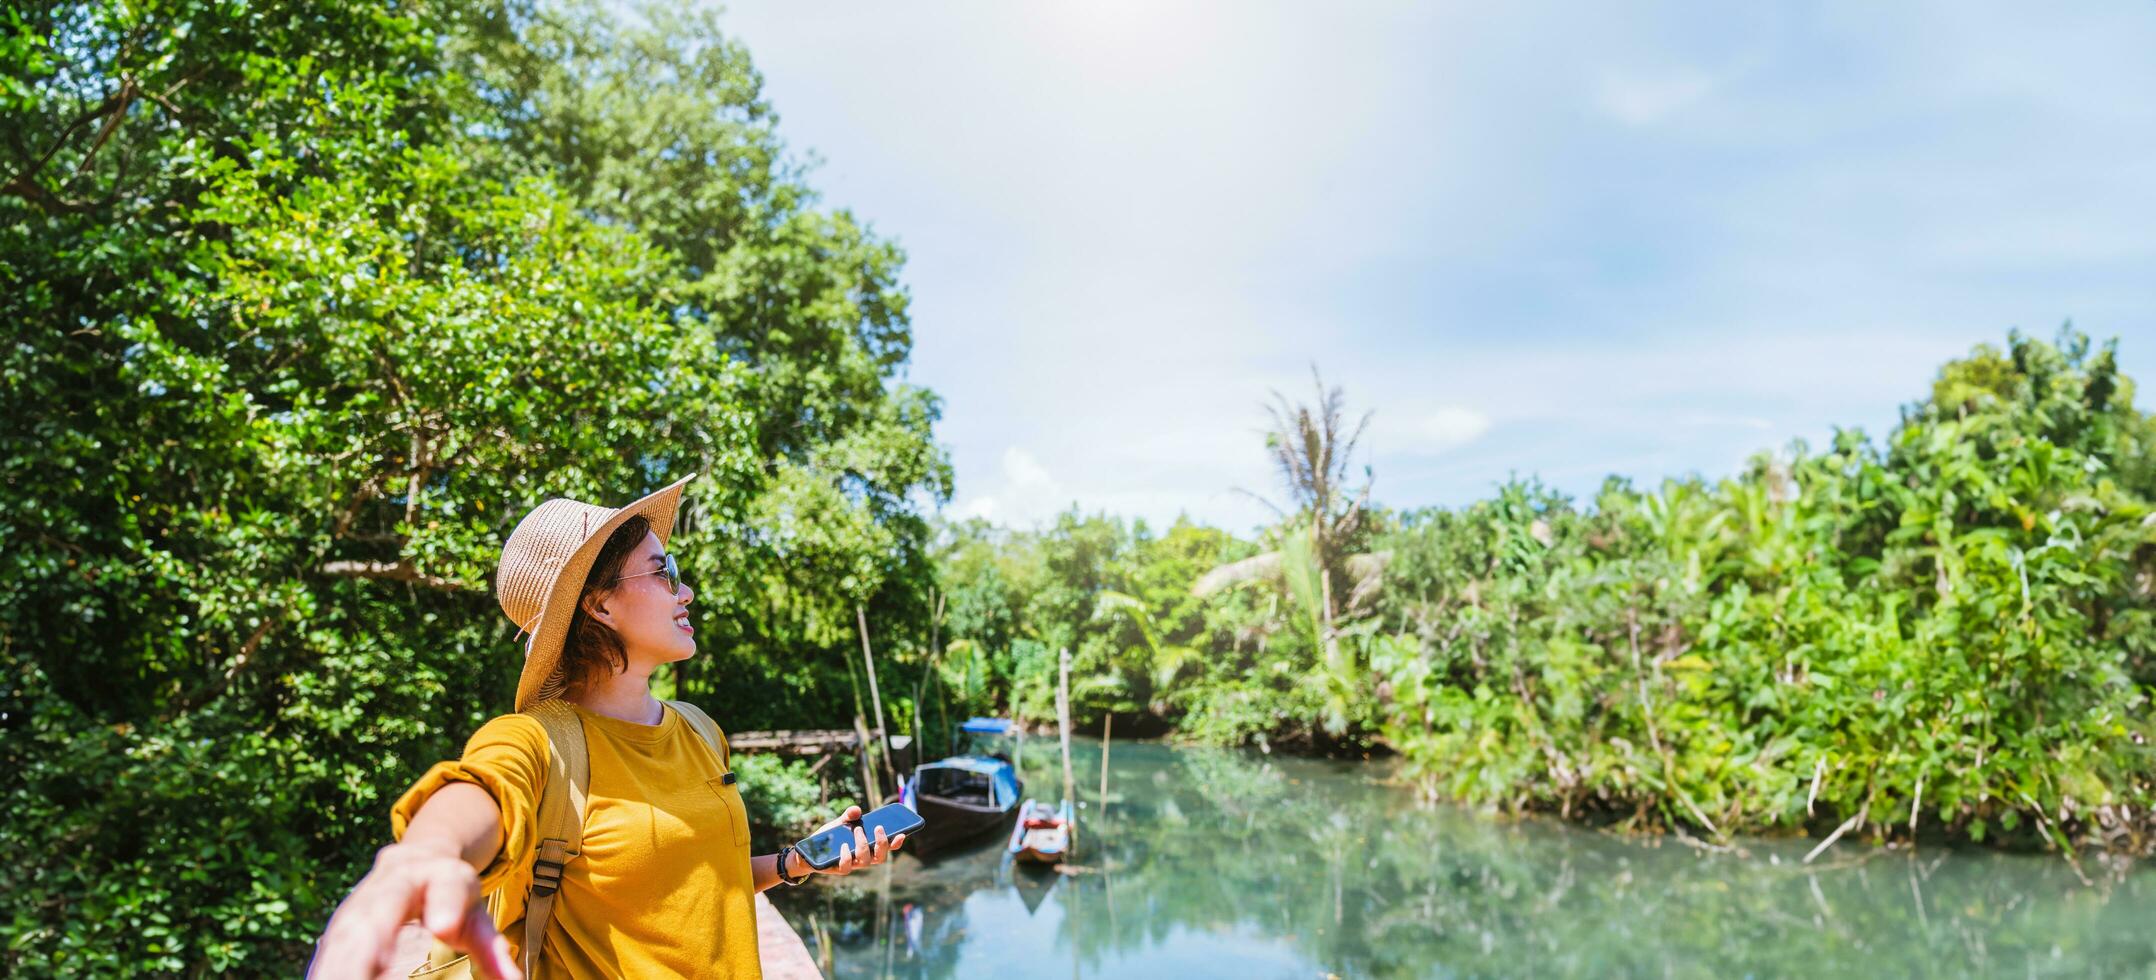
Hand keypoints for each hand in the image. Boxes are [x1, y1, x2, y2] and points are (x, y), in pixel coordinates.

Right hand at [309, 840, 521, 979]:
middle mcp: (394, 885)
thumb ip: (492, 948)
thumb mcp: (476, 914)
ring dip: (338, 965)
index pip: (447, 886)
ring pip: (345, 935)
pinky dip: (327, 970)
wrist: (412, 859)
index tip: (445, 927)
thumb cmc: (450, 893)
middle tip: (370, 973)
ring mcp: (361, 904)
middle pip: (381, 914)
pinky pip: (329, 952)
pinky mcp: (340, 926)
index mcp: (439, 875)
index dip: (446, 904)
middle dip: (370, 948)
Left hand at [810, 805, 905, 876]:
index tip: (902, 834)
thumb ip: (849, 816)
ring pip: (865, 861)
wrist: (811, 850)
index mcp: (868, 847)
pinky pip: (847, 867)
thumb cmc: (830, 837)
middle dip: (882, 843)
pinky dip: (847, 856)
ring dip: (864, 845)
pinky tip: (843, 845)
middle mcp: (863, 858)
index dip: (896, 843)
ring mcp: (853, 865)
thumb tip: (857, 810)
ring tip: (857, 830)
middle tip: (879, 828)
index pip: (887, 848)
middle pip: (880, 858)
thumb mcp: (840, 823)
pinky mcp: (839, 869)